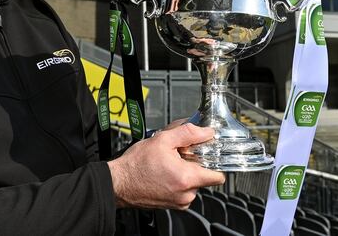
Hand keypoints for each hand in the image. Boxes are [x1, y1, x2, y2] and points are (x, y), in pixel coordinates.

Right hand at [107, 123, 224, 208]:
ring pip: (193, 184)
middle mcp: (186, 194)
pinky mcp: (172, 205)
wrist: (118, 183)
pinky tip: (165, 172)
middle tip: (181, 154)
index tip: (210, 155)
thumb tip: (205, 132)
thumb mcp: (162, 140)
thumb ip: (188, 133)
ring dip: (186, 172)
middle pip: (204, 177)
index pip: (218, 176)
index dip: (216, 163)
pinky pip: (183, 191)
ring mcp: (179, 202)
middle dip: (196, 164)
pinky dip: (178, 181)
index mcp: (187, 178)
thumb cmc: (136, 165)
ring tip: (170, 163)